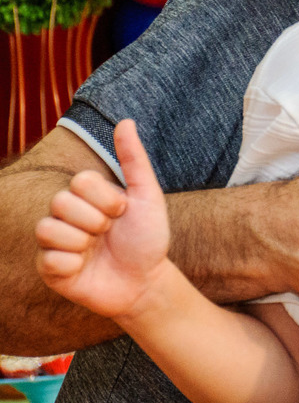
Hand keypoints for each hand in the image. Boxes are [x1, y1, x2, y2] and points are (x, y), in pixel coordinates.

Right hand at [35, 119, 170, 320]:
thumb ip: (134, 159)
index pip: (79, 181)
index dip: (106, 198)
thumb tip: (126, 121)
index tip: (122, 212)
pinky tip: (86, 268)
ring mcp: (55, 242)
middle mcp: (66, 215)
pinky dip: (74, 265)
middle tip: (109, 232)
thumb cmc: (147, 238)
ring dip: (82, 242)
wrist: (146, 281)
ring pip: (46, 229)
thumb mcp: (147, 196)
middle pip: (59, 202)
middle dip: (95, 220)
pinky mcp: (50, 269)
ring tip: (97, 249)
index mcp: (86, 196)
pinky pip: (49, 260)